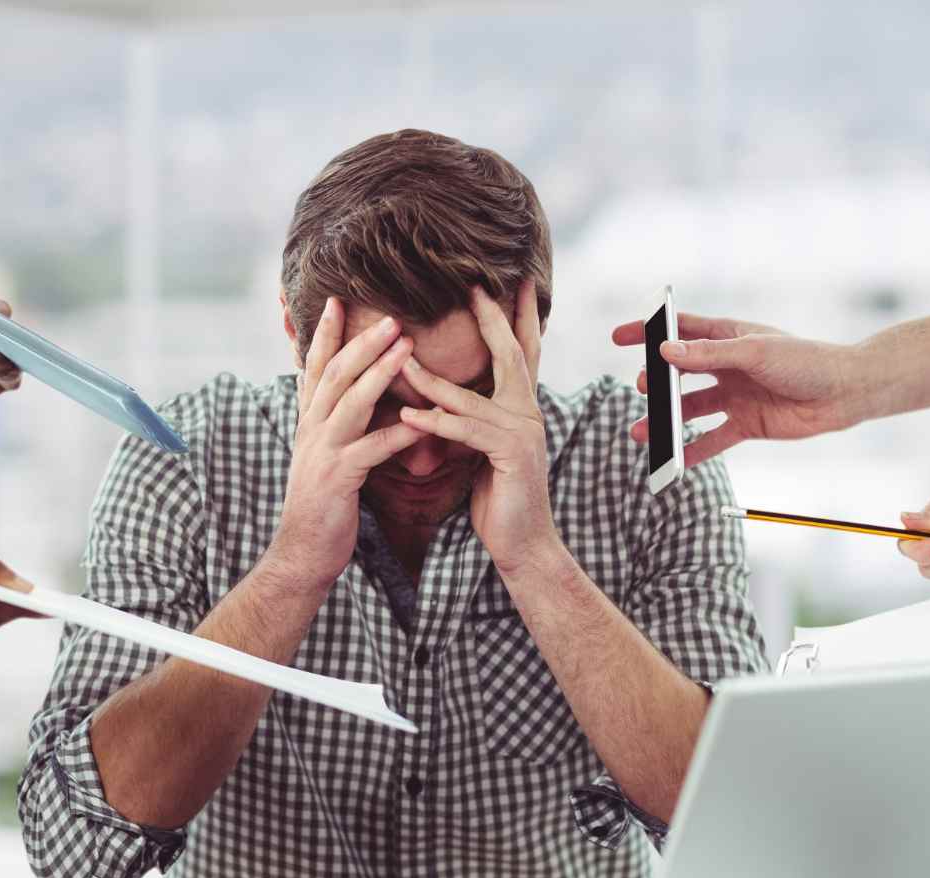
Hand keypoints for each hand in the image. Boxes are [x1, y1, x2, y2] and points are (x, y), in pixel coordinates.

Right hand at [269, 298, 425, 589]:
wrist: (302, 553)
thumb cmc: (323, 505)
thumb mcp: (325, 456)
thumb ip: (337, 425)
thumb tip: (354, 398)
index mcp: (309, 422)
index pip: (316, 368)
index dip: (326, 334)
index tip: (339, 300)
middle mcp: (311, 430)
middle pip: (335, 374)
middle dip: (361, 341)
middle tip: (390, 314)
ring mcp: (322, 452)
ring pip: (350, 402)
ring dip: (379, 372)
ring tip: (406, 347)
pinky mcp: (338, 479)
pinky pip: (372, 449)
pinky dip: (399, 433)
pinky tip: (424, 422)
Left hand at [399, 281, 558, 575]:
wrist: (523, 544)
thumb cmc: (500, 498)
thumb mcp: (484, 450)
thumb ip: (474, 420)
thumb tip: (447, 397)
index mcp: (522, 408)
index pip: (521, 352)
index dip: (517, 316)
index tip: (513, 281)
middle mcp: (528, 413)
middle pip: (511, 354)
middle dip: (492, 318)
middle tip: (474, 285)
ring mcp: (523, 433)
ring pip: (472, 395)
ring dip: (432, 378)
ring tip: (401, 358)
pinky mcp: (510, 456)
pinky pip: (466, 432)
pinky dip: (435, 423)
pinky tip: (408, 416)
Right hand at [612, 313, 859, 465]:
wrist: (844, 394)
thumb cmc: (806, 361)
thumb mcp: (755, 352)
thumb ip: (709, 354)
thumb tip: (666, 352)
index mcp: (728, 337)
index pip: (680, 330)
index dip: (649, 332)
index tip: (619, 337)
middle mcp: (727, 366)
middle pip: (680, 373)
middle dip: (656, 382)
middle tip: (642, 388)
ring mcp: (735, 396)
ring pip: (690, 409)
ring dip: (666, 421)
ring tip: (642, 431)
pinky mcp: (746, 424)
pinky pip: (712, 440)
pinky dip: (692, 451)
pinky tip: (673, 460)